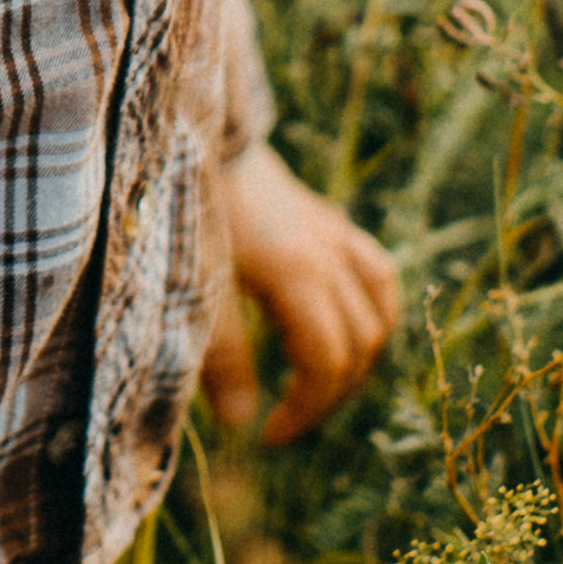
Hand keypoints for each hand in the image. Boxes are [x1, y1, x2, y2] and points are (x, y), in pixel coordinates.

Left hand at [201, 139, 400, 447]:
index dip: (304, 410)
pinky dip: (372, 309)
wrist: (191, 127)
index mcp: (297, 276)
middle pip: (358, 345)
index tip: (267, 436)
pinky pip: (376, 272)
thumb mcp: (195, 285)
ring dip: (356, 358)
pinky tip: (348, 328)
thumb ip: (220, 355)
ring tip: (317, 385)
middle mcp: (328, 256)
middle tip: (286, 421)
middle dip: (328, 395)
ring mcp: (334, 236)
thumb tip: (241, 424)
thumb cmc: (184, 206)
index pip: (326, 364)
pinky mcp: (327, 222)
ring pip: (378, 311)